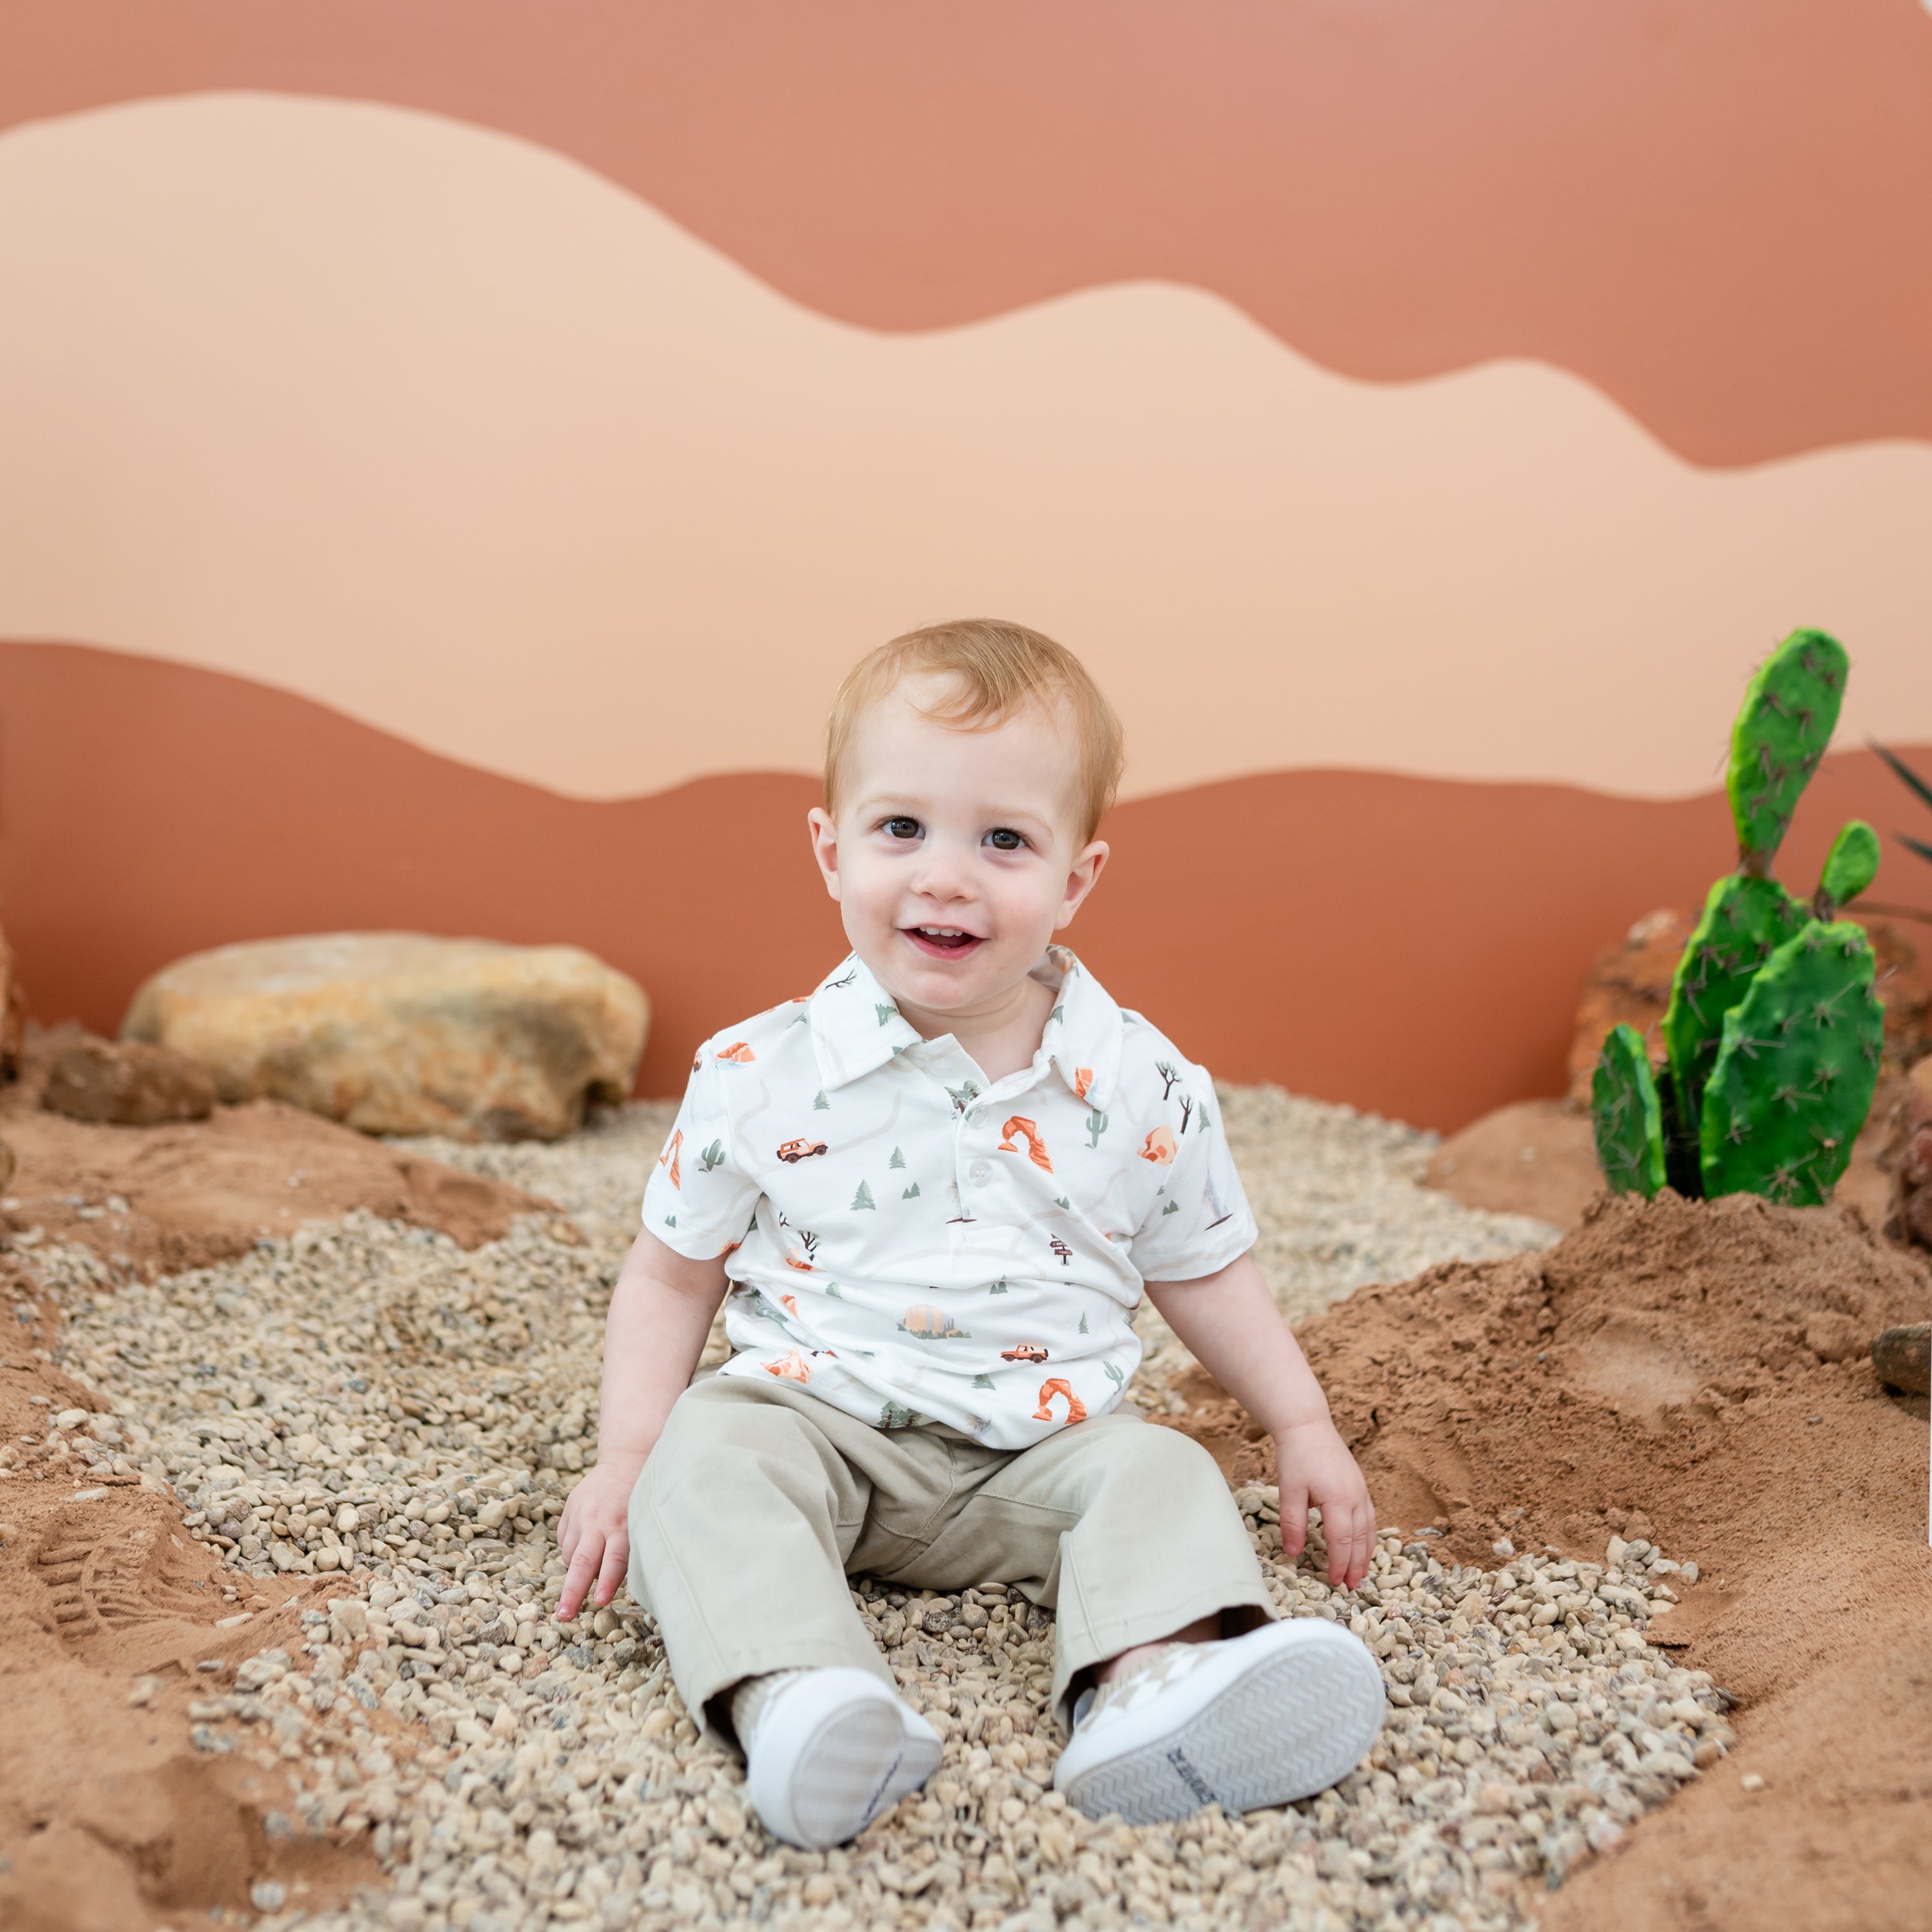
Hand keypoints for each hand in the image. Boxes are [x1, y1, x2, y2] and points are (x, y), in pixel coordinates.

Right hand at [556, 1453, 645, 1622]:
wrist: (627, 1459)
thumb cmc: (642, 1497)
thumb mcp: (643, 1521)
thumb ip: (630, 1550)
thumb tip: (613, 1584)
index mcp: (622, 1525)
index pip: (615, 1560)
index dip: (608, 1583)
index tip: (600, 1602)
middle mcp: (599, 1520)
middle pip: (584, 1562)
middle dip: (572, 1592)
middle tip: (564, 1616)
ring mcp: (581, 1514)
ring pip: (571, 1555)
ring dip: (577, 1570)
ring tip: (589, 1569)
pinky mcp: (569, 1508)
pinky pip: (564, 1541)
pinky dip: (572, 1551)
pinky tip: (585, 1544)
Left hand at [1274, 1419, 1375, 1590]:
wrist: (1308, 1425)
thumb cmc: (1296, 1457)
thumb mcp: (1288, 1490)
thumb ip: (1292, 1523)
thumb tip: (1293, 1554)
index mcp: (1338, 1499)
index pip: (1341, 1541)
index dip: (1338, 1564)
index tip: (1334, 1582)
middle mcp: (1355, 1496)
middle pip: (1360, 1539)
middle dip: (1356, 1566)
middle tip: (1352, 1587)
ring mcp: (1361, 1490)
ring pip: (1369, 1529)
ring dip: (1366, 1554)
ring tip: (1361, 1574)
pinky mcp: (1360, 1486)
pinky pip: (1370, 1517)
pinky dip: (1368, 1536)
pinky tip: (1363, 1546)